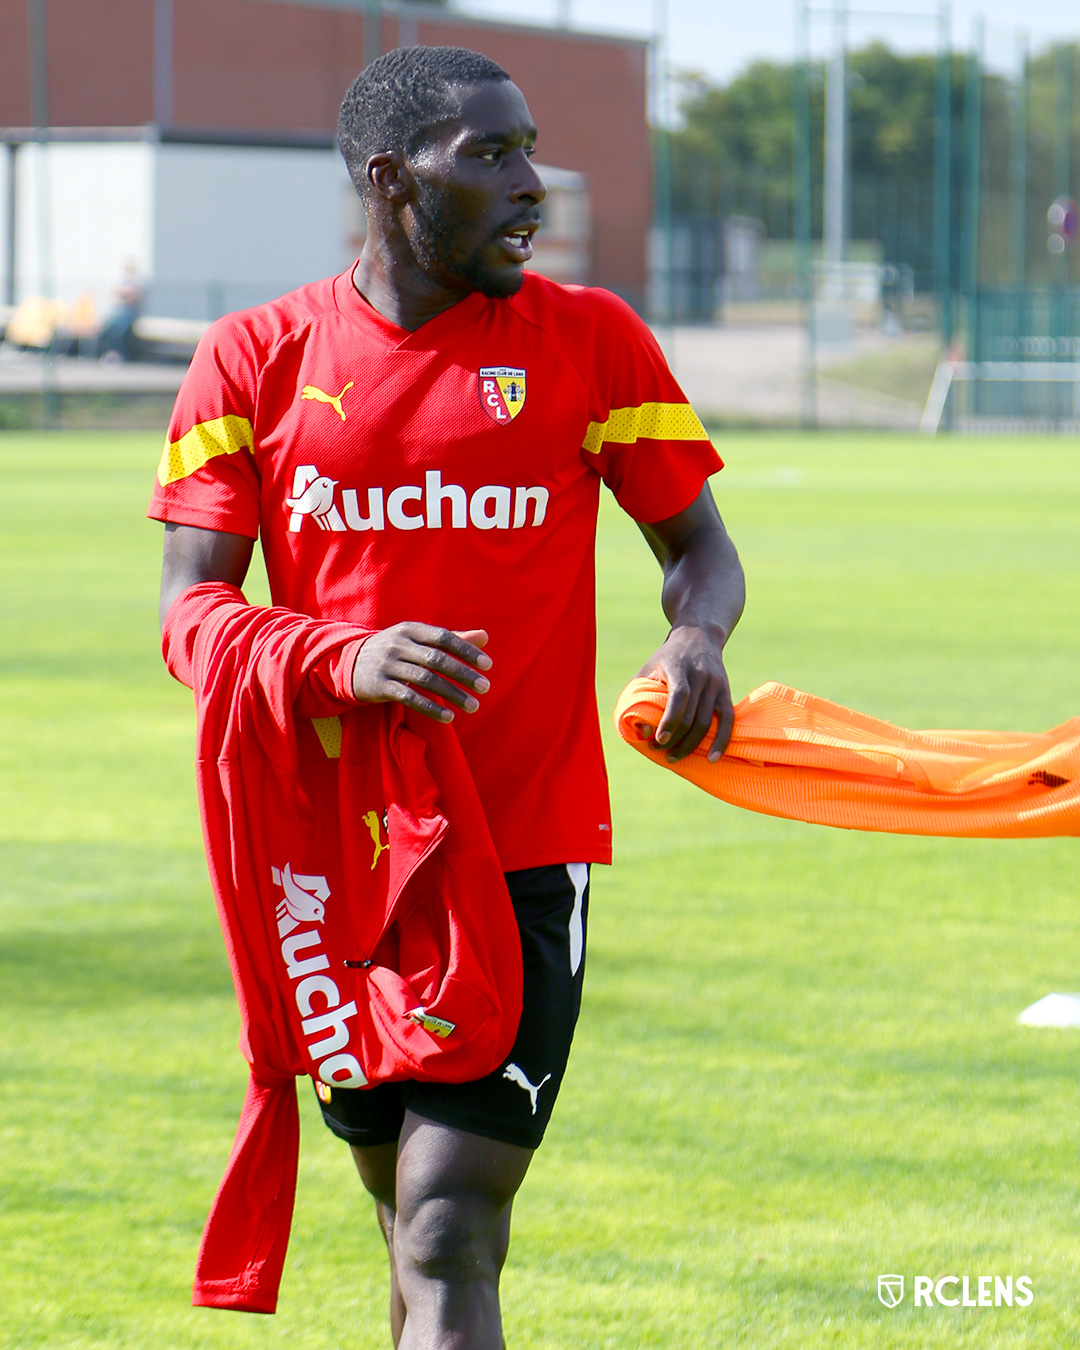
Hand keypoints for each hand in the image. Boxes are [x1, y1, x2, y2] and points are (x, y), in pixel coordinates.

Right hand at [351, 623, 491, 722]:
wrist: (349, 663)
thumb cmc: (394, 650)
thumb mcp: (417, 639)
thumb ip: (451, 638)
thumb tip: (484, 636)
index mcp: (410, 629)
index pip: (444, 637)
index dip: (466, 651)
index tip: (488, 665)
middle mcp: (398, 644)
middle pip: (437, 659)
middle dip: (463, 674)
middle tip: (485, 687)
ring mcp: (387, 665)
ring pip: (425, 680)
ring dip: (452, 694)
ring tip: (473, 705)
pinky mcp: (380, 686)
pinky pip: (409, 698)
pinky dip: (431, 708)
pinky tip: (449, 717)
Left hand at [635, 624, 732, 761]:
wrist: (699, 635)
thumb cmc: (667, 657)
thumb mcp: (648, 668)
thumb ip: (640, 695)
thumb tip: (642, 730)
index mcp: (678, 666)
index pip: (678, 696)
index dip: (670, 720)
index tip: (659, 740)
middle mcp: (700, 675)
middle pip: (692, 715)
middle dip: (677, 739)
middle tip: (661, 753)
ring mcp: (715, 683)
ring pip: (707, 721)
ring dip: (692, 745)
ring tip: (675, 757)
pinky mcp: (725, 691)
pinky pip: (728, 720)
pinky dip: (721, 740)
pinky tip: (713, 758)